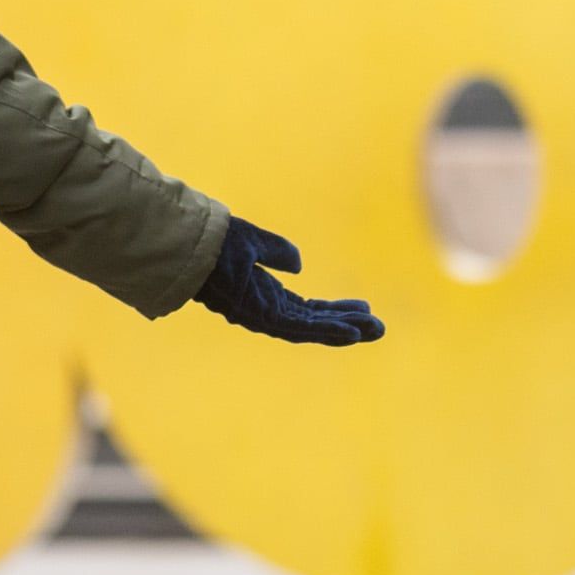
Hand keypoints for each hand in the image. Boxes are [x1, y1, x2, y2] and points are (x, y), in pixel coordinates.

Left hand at [193, 217, 384, 345]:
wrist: (195, 244)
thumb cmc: (217, 242)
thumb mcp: (255, 242)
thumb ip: (277, 252)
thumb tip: (298, 265)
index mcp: (265, 294)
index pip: (308, 308)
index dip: (334, 309)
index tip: (363, 307)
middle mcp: (266, 311)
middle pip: (315, 322)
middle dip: (347, 324)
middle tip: (379, 327)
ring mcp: (264, 317)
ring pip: (312, 329)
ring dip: (345, 331)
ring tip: (375, 331)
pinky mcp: (262, 317)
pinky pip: (300, 329)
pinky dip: (327, 332)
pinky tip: (351, 333)